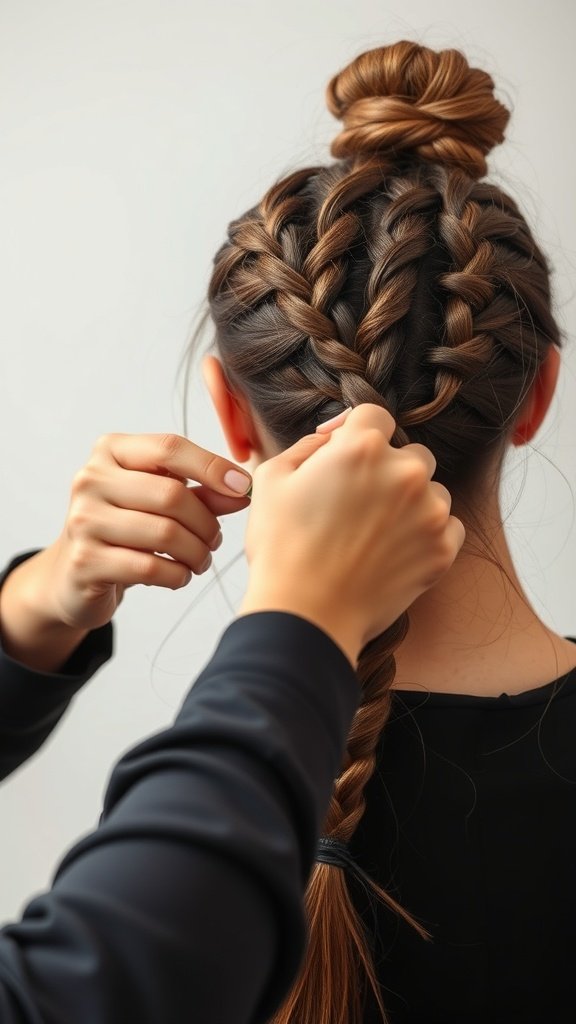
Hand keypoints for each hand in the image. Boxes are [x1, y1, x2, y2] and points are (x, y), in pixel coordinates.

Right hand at [0, 434, 251, 669]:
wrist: (73, 573)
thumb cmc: (125, 528)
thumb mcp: (160, 500)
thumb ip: (201, 492)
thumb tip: (243, 490)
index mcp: (111, 451)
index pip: (170, 448)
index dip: (212, 467)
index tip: (244, 488)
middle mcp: (91, 479)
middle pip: (172, 495)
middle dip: (206, 522)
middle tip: (215, 540)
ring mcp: (83, 520)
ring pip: (165, 533)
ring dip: (197, 552)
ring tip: (200, 560)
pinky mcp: (85, 561)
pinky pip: (150, 567)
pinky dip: (177, 574)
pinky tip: (179, 575)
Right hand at [238, 405, 463, 665]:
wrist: (307, 616)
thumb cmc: (282, 548)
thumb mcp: (273, 479)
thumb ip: (308, 446)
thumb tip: (331, 439)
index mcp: (362, 447)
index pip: (374, 415)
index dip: (355, 431)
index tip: (344, 452)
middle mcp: (405, 472)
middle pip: (410, 453)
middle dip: (388, 469)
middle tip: (358, 500)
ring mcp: (430, 511)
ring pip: (432, 491)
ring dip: (411, 502)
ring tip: (376, 531)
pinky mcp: (443, 550)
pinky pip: (448, 526)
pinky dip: (427, 534)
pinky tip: (394, 549)